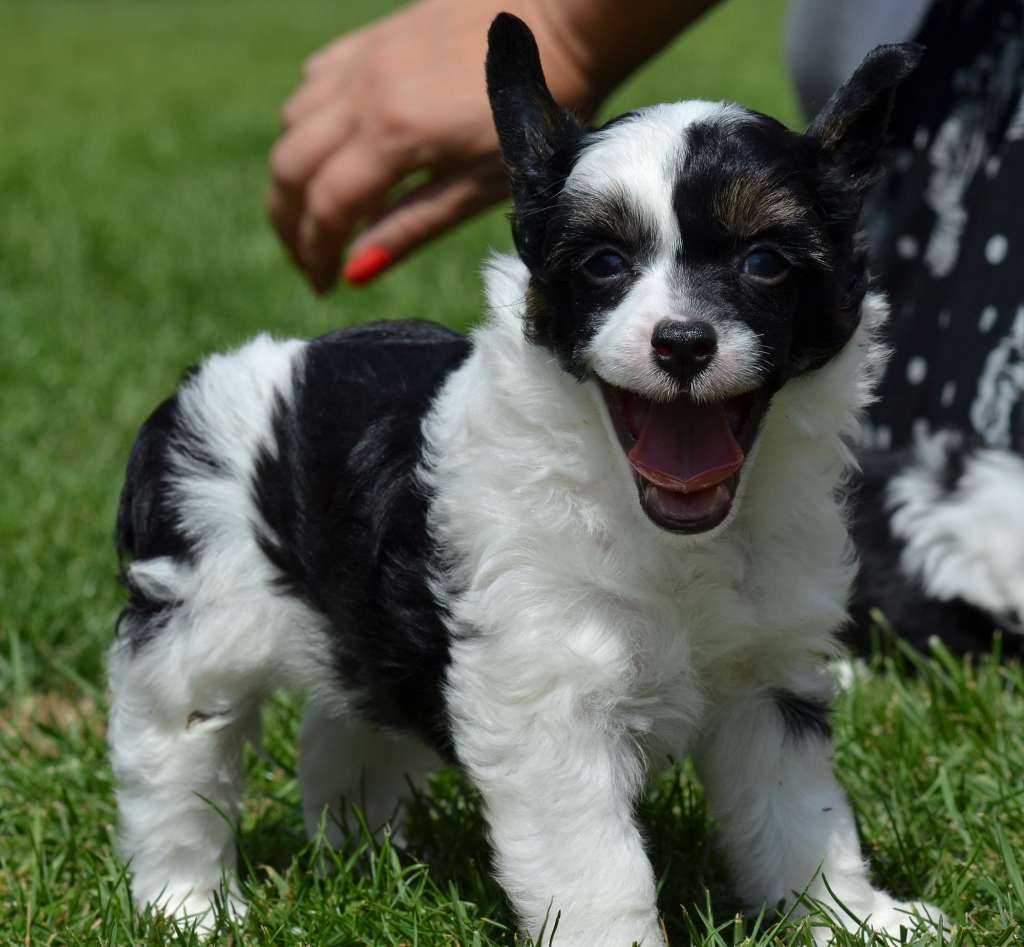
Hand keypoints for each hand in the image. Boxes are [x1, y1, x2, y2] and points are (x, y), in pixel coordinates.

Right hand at [267, 0, 599, 292]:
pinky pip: (312, 84)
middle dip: (289, 224)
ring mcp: (362, 58)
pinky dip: (307, 127)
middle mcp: (363, 91)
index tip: (322, 286)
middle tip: (309, 260)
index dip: (316, 254)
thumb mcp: (479, 186)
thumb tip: (356, 272)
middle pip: (289, 168)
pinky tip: (334, 151)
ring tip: (319, 214)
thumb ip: (412, 227)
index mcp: (394, 133)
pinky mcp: (370, 39)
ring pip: (291, 125)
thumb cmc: (534, 114)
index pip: (327, 207)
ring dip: (294, 176)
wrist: (561, 21)